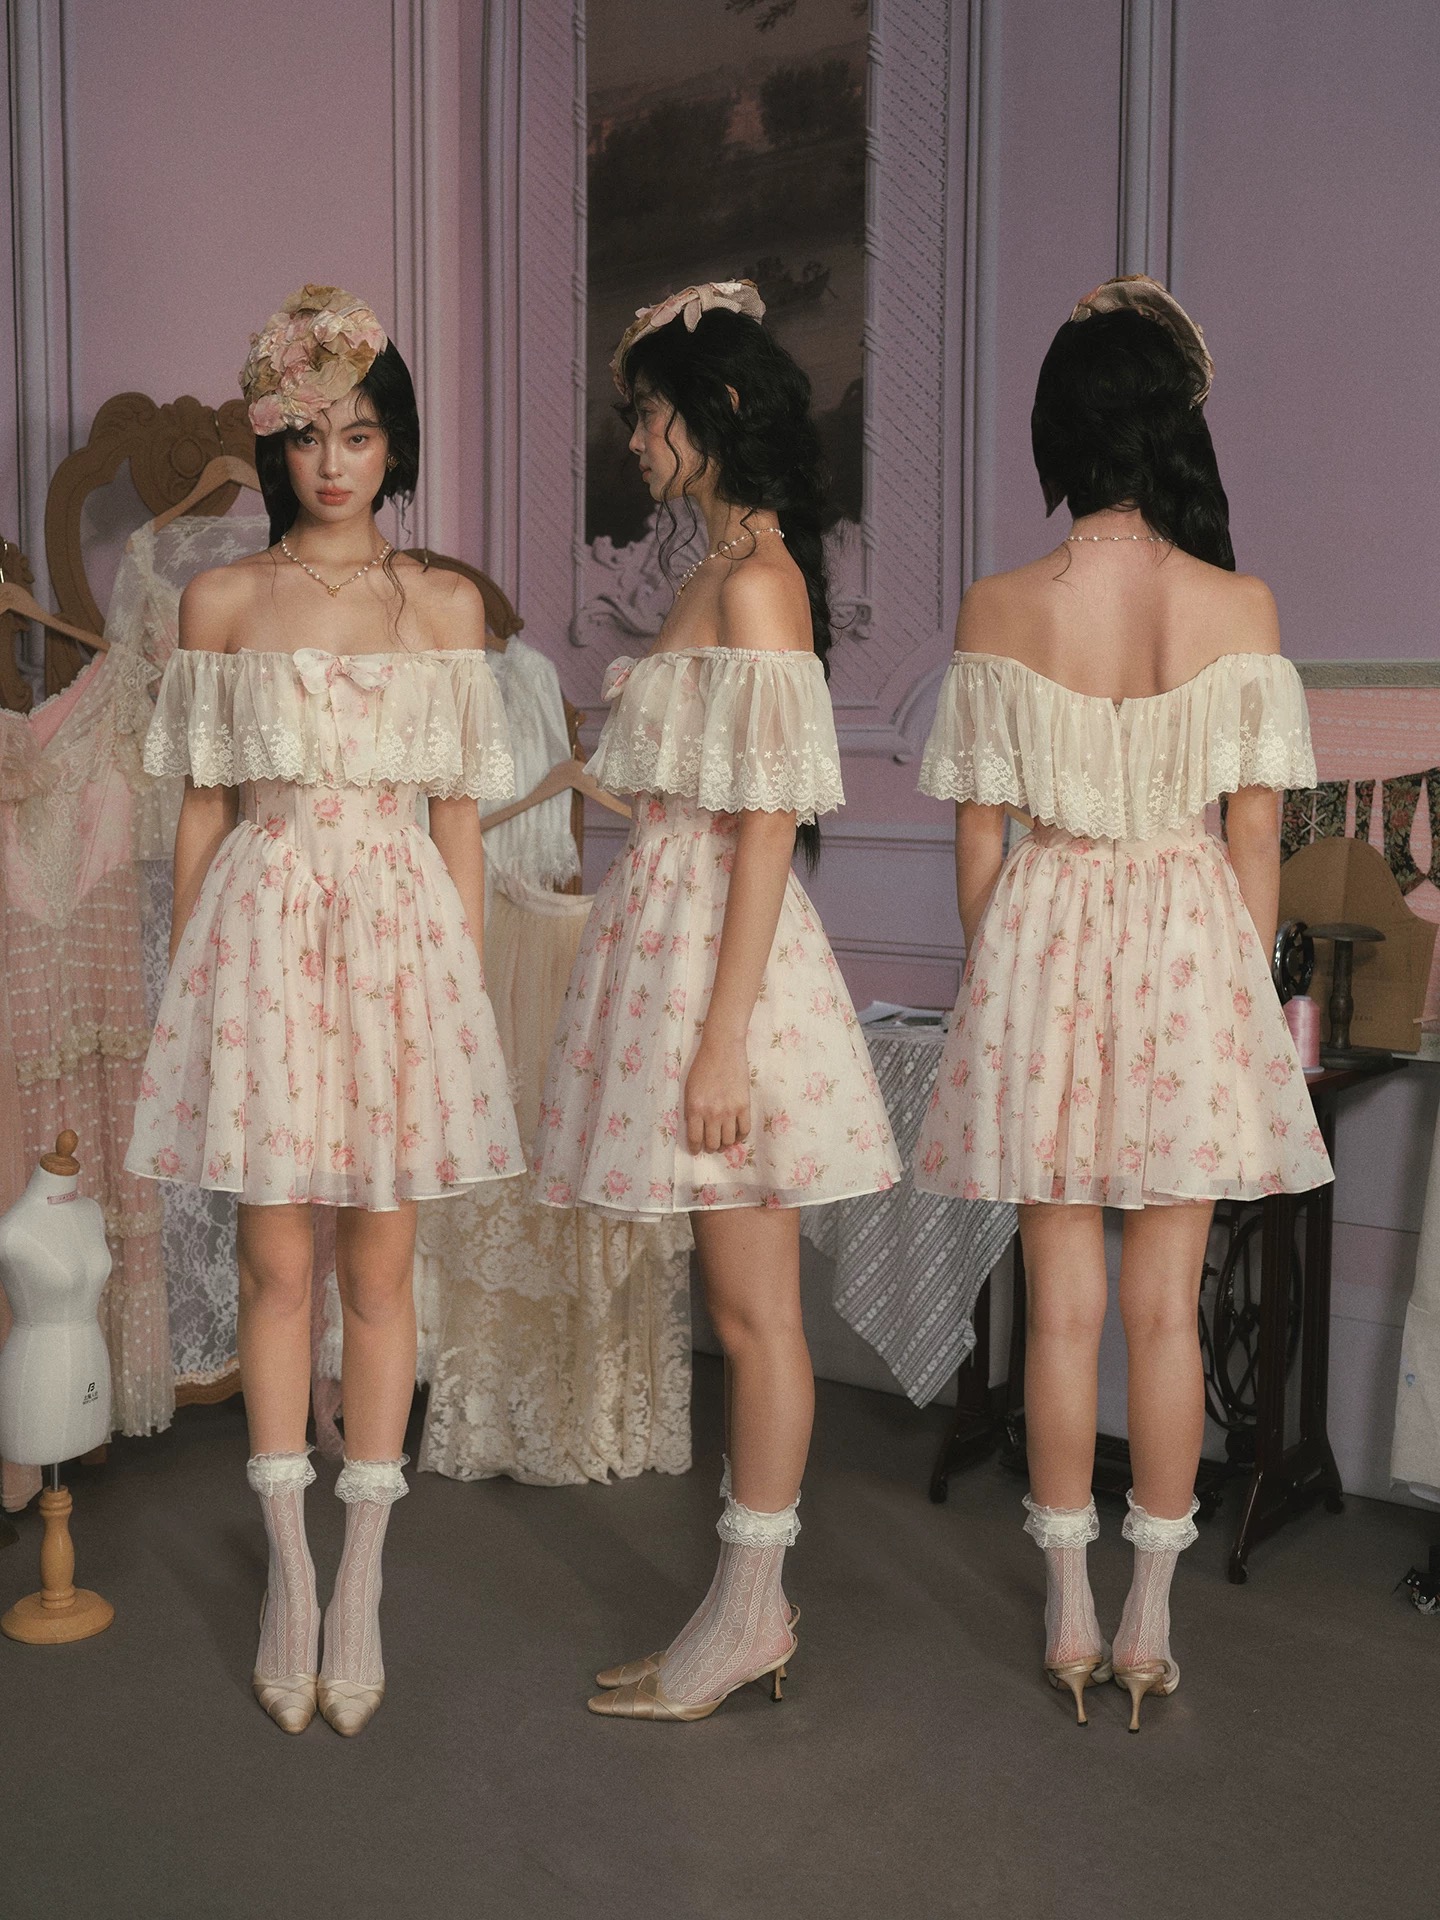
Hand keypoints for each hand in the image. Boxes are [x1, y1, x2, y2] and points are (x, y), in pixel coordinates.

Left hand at [684, 1036, 750, 1153]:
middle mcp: (712, 1113)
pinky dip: (740, 1136)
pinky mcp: (744, 1106)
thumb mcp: (689, 1089)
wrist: (722, 1049)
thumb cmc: (702, 1066)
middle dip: (711, 1146)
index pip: (695, 1139)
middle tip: (711, 1144)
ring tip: (723, 1139)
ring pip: (729, 1140)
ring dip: (725, 1143)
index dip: (696, 1148)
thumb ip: (691, 1110)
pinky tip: (736, 1134)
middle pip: (713, 1143)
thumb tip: (695, 1128)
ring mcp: (730, 1111)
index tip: (697, 1150)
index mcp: (695, 1108)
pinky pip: (744, 1130)